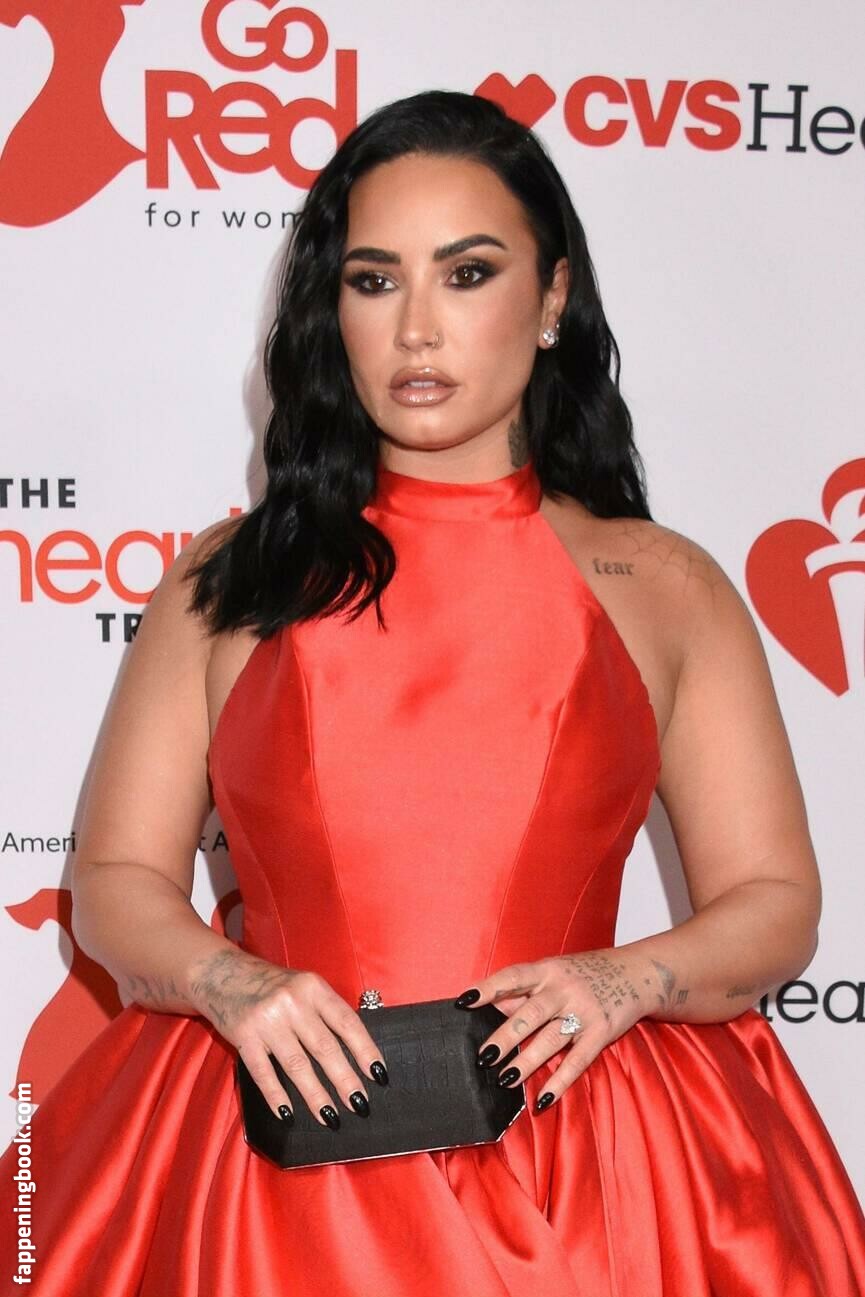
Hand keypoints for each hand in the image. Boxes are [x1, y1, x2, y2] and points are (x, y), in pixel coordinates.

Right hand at [188, 949, 388, 1129]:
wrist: (223, 974)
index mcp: (313, 987)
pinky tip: (288, 1114)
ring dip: (316, 1095)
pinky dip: (276, 1095)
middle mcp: (292, 1002)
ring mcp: (267, 1020)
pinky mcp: (243, 1036)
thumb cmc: (272, 985)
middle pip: (325, 1047)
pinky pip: (263, 1072)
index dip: (365, 1050)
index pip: (347, 1022)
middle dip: (345, 1080)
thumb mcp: (303, 986)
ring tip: (331, 1117)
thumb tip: (356, 1052)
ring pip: (297, 1065)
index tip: (379, 1074)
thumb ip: (325, 1011)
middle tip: (361, 1105)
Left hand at [454, 949, 656, 1110]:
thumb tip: (492, 1005)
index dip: (488, 988)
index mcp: (548, 970)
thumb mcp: (554, 971)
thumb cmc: (585, 973)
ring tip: (505, 1079)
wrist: (636, 973)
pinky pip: (578, 1060)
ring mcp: (584, 1010)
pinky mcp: (602, 1032)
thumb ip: (525, 990)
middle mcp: (564, 989)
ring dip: (527, 1061)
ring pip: (551, 1039)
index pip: (513, 977)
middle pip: (531, 1014)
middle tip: (484, 1057)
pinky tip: (543, 1098)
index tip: (464, 1002)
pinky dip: (560, 1080)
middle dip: (506, 1036)